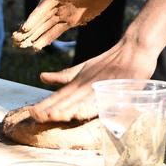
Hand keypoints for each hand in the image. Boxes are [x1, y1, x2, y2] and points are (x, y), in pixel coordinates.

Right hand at [12, 0, 121, 49]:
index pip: (43, 7)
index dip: (33, 18)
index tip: (24, 28)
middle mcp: (60, 3)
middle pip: (41, 19)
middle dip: (29, 30)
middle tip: (17, 41)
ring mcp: (66, 11)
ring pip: (47, 26)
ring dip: (36, 36)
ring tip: (25, 47)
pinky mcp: (75, 19)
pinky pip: (59, 30)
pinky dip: (49, 38)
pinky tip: (40, 45)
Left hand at [28, 38, 157, 122]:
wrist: (133, 49)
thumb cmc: (109, 61)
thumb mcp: (83, 68)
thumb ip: (64, 75)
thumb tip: (42, 77)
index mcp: (77, 83)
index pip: (58, 96)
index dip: (45, 105)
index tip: (31, 112)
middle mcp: (85, 86)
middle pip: (66, 101)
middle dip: (50, 109)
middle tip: (35, 116)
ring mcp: (98, 88)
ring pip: (80, 102)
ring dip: (66, 110)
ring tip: (51, 116)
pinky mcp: (112, 91)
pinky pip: (100, 102)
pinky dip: (89, 108)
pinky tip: (79, 114)